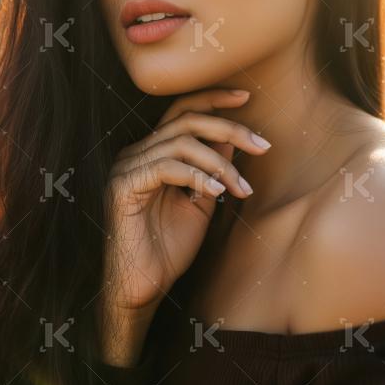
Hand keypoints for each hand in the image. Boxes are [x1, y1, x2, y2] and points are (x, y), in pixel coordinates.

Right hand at [101, 88, 270, 311]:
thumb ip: (213, 169)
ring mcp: (126, 168)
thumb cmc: (170, 248)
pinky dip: (197, 176)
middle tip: (262, 145)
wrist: (144, 287)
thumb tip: (232, 138)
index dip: (213, 99)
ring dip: (220, 163)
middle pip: (186, 120)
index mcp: (152, 152)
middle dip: (229, 128)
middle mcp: (135, 153)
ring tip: (242, 189)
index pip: (181, 111)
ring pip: (181, 143)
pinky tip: (217, 192)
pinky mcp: (122, 187)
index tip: (246, 97)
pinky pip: (167, 167)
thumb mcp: (201, 201)